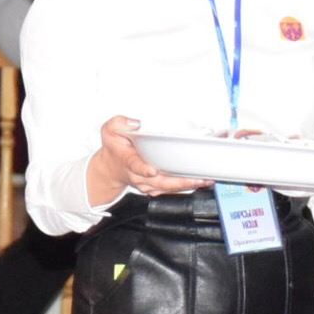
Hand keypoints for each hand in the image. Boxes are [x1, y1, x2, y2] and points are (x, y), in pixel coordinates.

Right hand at [88, 116, 209, 205]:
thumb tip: (135, 122)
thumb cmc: (114, 149)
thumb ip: (119, 123)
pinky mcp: (154, 187)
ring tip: (204, 180)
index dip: (143, 169)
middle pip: (159, 182)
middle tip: (196, 179)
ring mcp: (146, 184)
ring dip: (186, 185)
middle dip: (178, 181)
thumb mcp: (110, 131)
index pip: (135, 165)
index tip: (152, 170)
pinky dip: (184, 187)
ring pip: (166, 188)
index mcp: (128, 161)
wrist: (111, 168)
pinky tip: (198, 182)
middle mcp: (138, 175)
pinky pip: (170, 190)